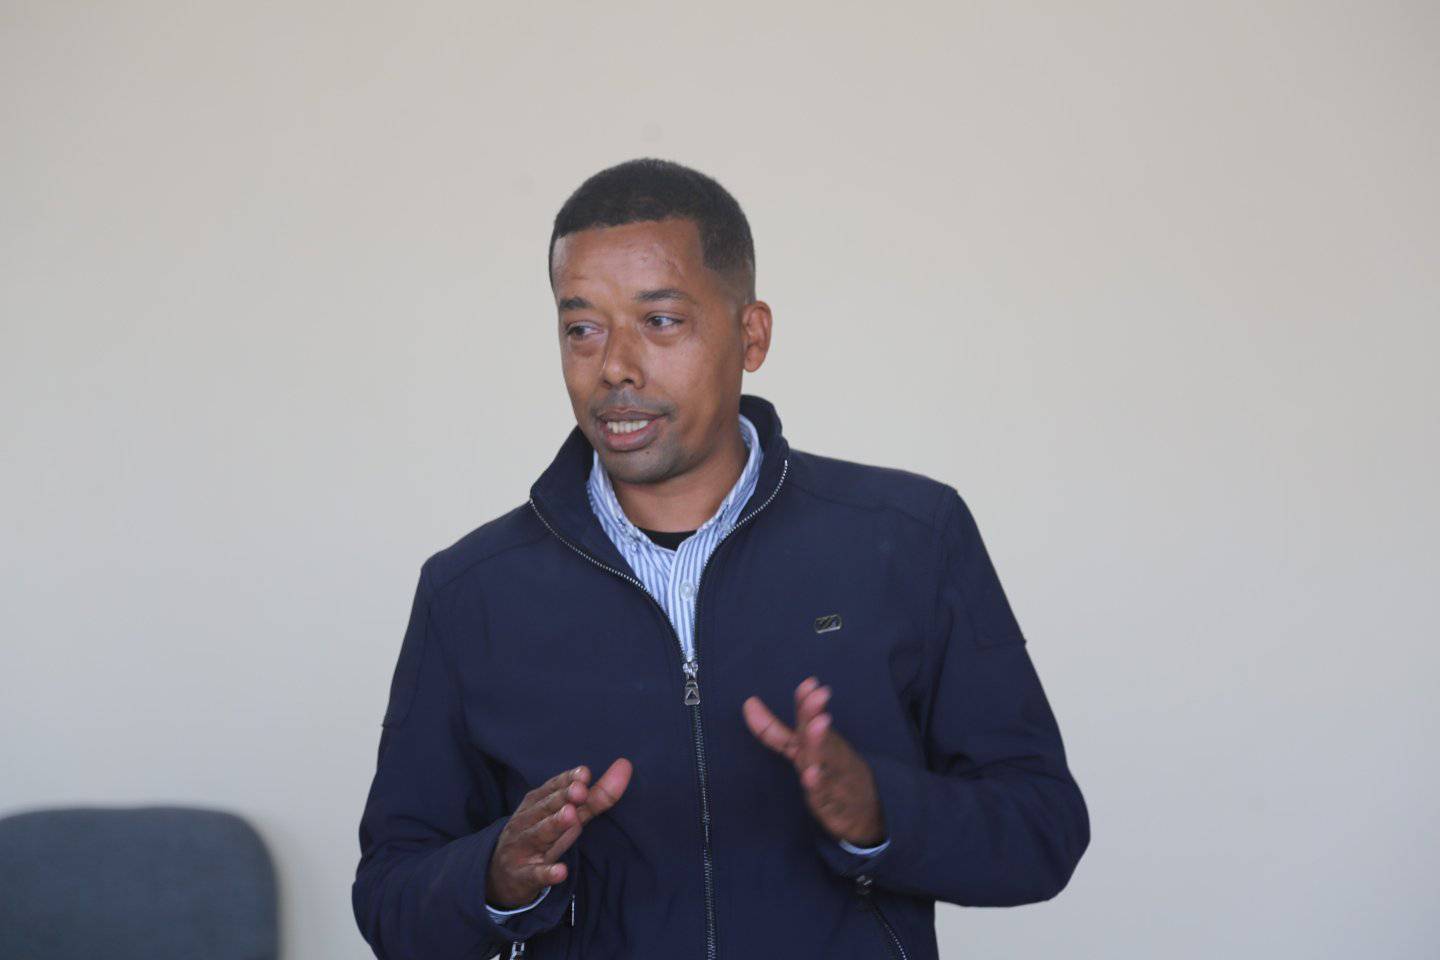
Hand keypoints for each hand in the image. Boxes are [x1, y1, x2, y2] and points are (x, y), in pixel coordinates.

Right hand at [486, 758, 632, 908]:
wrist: (499, 875)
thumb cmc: (540, 836)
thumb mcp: (565, 816)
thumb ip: (595, 796)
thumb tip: (625, 766)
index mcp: (536, 804)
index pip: (551, 788)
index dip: (567, 781)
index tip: (584, 773)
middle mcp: (527, 822)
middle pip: (546, 809)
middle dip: (562, 798)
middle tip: (580, 790)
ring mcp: (523, 849)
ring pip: (539, 835)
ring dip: (554, 826)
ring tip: (571, 817)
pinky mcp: (524, 876)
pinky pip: (536, 875)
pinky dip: (547, 873)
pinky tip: (561, 872)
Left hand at [742, 676, 885, 847]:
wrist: (867, 810)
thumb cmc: (829, 772)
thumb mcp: (801, 751)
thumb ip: (774, 730)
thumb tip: (748, 703)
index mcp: (820, 741)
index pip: (810, 719)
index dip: (807, 703)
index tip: (809, 683)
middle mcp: (827, 755)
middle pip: (818, 733)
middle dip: (815, 714)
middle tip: (819, 695)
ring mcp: (833, 778)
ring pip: (826, 760)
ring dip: (820, 742)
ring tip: (819, 723)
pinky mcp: (832, 803)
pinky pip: (825, 794)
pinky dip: (818, 785)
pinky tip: (810, 776)